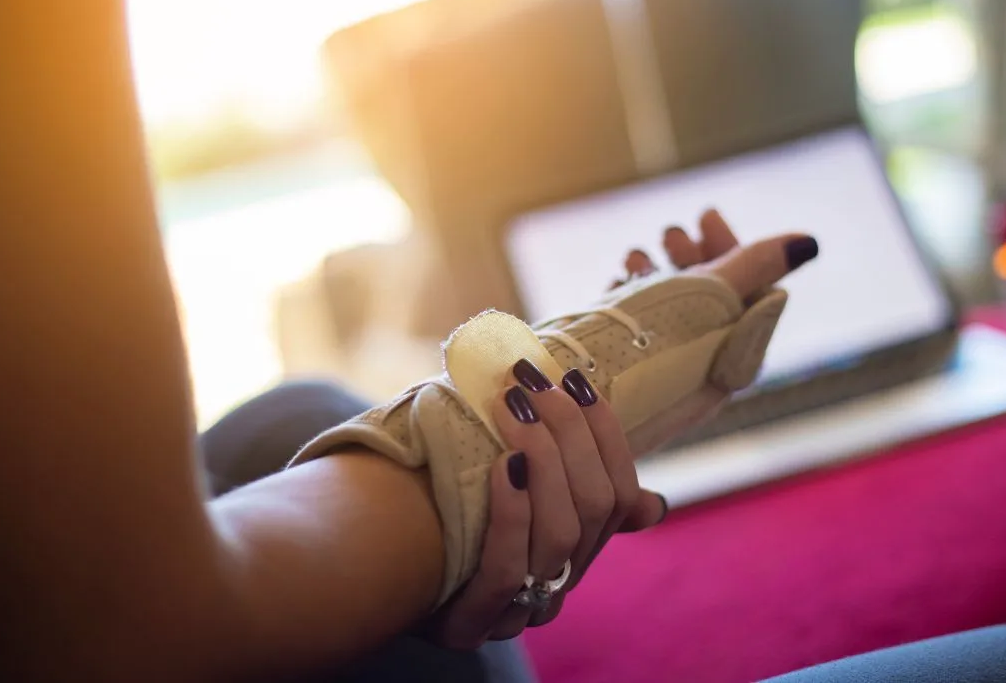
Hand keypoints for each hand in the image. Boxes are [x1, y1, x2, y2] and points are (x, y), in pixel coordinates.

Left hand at [427, 359, 663, 646]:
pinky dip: (512, 511)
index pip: (619, 494)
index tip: (575, 378)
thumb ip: (552, 467)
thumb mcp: (496, 481)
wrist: (362, 571)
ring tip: (513, 407)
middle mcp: (556, 585)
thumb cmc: (433, 509)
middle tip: (533, 383)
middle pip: (595, 507)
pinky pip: (507, 570)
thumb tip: (643, 495)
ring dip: (543, 459)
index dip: (605, 433)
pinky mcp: (469, 626)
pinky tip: (502, 464)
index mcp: (574, 551)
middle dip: (571, 433)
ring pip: (561, 535)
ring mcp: (516, 612)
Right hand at [616, 207, 818, 454]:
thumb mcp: (706, 294)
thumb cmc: (647, 345)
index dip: (735, 250)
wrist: (578, 392)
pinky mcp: (624, 374)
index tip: (706, 217)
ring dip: (658, 273)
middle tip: (671, 235)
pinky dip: (630, 297)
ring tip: (635, 257)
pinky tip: (616, 281)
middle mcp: (700, 372)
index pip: (751, 297)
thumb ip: (754, 266)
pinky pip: (635, 328)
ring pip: (669, 311)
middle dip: (693, 257)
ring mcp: (661, 374)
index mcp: (730, 361)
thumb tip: (807, 243)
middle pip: (711, 301)